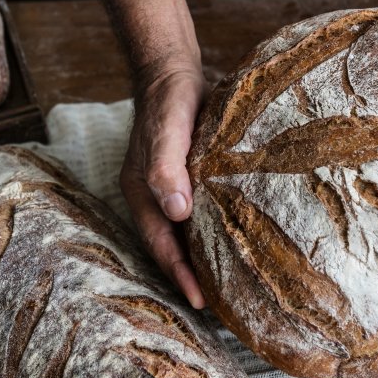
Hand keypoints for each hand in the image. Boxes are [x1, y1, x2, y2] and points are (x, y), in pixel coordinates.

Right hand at [119, 62, 208, 307]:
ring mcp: (172, 188)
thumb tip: (177, 212)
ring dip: (204, 256)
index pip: (161, 244)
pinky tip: (235, 239)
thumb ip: (168, 168)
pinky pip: (202, 212)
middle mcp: (155, 196)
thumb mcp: (167, 130)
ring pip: (187, 232)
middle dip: (191, 275)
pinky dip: (214, 230)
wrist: (175, 71)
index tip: (201, 301)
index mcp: (142, 193)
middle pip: (171, 245)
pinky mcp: (192, 176)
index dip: (180, 274)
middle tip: (220, 305)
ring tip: (229, 283)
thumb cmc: (168, 101)